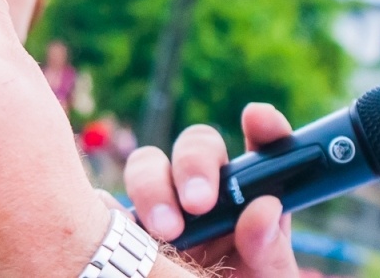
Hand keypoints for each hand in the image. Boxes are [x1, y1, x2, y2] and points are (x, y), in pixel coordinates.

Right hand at [123, 107, 300, 276]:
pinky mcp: (128, 225)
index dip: (262, 125)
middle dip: (195, 163)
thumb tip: (264, 207)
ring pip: (149, 163)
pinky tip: (120, 225)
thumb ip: (268, 246)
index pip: (261, 146)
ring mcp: (165, 203)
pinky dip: (111, 206)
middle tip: (199, 203)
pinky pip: (110, 200)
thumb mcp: (266, 276)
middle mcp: (208, 189)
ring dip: (154, 188)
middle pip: (197, 146)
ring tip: (166, 230)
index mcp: (250, 195)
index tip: (257, 117)